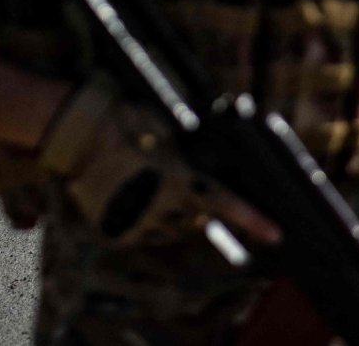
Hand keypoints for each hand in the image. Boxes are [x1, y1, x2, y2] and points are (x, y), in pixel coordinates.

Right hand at [38, 75, 280, 248]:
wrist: (81, 138)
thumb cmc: (131, 125)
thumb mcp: (171, 134)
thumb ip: (194, 158)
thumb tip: (215, 164)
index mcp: (181, 182)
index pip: (227, 205)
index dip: (254, 221)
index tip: (277, 235)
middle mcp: (163, 210)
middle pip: (196, 220)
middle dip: (199, 209)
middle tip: (182, 184)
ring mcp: (138, 225)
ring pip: (170, 230)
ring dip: (171, 216)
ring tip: (150, 183)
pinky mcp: (117, 233)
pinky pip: (143, 232)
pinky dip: (144, 219)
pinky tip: (131, 194)